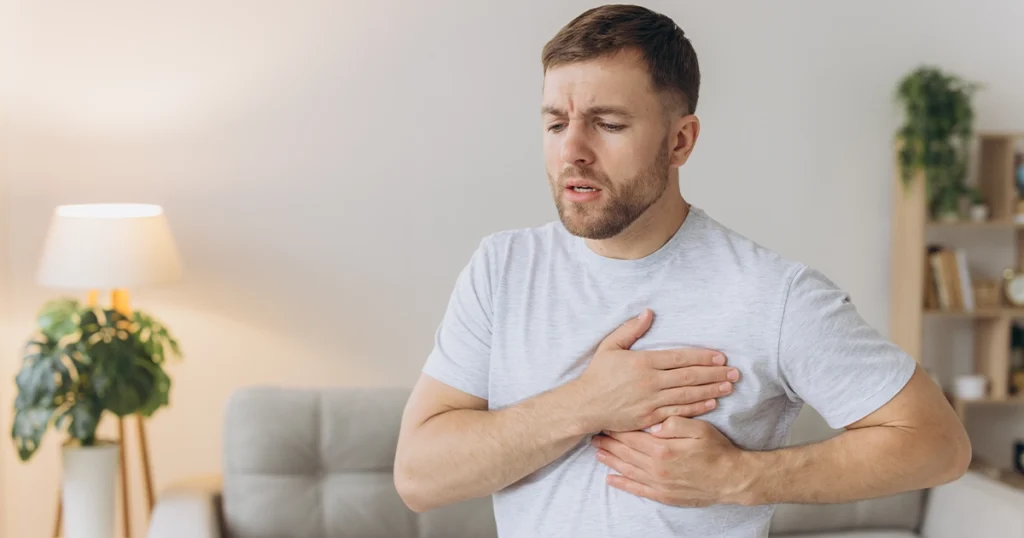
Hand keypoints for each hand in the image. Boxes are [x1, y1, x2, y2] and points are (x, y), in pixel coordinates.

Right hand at [572, 309, 739, 432]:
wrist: (585, 406)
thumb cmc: (597, 375)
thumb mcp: (610, 346)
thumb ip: (630, 329)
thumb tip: (648, 313)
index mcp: (643, 362)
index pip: (680, 358)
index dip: (702, 357)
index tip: (720, 356)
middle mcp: (650, 381)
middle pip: (689, 376)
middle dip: (714, 373)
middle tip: (734, 372)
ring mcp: (651, 401)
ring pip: (688, 394)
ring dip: (711, 390)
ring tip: (728, 386)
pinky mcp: (650, 418)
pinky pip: (678, 412)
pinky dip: (696, 407)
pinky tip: (711, 403)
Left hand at [591, 416, 748, 506]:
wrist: (731, 479)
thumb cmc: (716, 450)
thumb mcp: (699, 428)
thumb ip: (674, 423)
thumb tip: (652, 423)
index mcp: (662, 448)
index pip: (632, 436)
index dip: (617, 428)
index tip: (606, 420)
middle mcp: (656, 467)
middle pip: (626, 453)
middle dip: (609, 443)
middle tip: (595, 435)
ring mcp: (658, 483)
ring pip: (628, 470)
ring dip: (611, 461)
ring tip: (598, 452)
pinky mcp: (663, 495)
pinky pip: (638, 489)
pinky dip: (623, 484)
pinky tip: (611, 479)